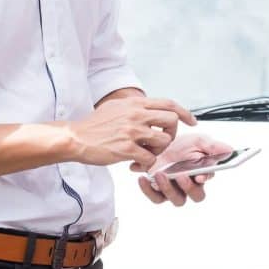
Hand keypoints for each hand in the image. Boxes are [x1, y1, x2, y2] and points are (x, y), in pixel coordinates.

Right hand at [68, 97, 194, 169]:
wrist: (75, 137)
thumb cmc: (94, 125)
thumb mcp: (116, 107)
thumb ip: (135, 107)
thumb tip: (152, 109)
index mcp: (135, 104)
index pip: (169, 104)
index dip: (185, 113)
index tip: (192, 121)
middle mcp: (136, 115)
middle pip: (172, 121)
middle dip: (172, 133)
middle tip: (162, 142)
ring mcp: (132, 132)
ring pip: (164, 141)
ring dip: (159, 151)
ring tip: (146, 153)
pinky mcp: (126, 149)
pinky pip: (150, 158)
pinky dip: (147, 163)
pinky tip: (135, 163)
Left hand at [138, 134, 233, 205]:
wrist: (158, 144)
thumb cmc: (181, 145)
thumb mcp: (198, 140)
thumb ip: (213, 146)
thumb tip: (229, 150)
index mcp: (202, 172)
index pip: (207, 181)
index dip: (204, 179)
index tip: (200, 174)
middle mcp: (189, 184)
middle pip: (195, 195)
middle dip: (189, 187)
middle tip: (181, 175)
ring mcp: (174, 189)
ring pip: (176, 199)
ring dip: (169, 189)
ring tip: (160, 174)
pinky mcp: (158, 190)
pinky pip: (156, 197)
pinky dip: (148, 190)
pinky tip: (143, 177)